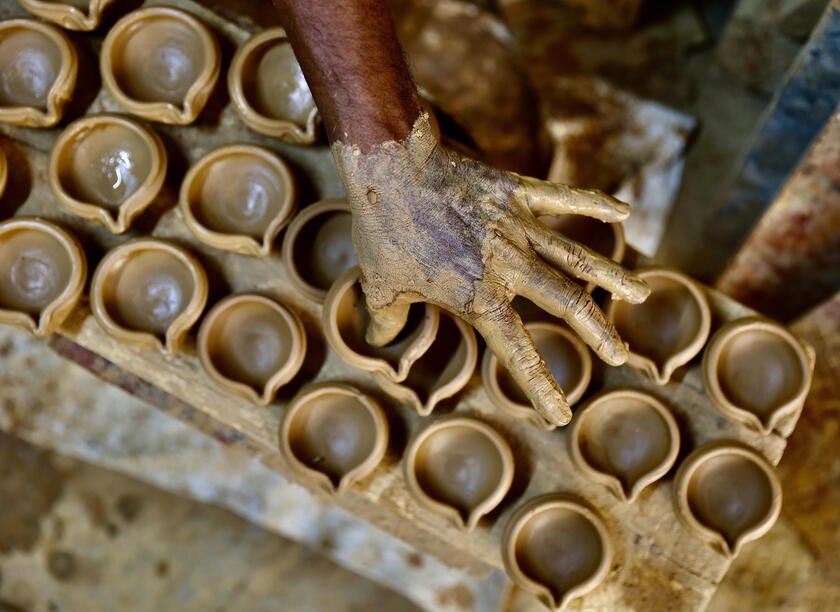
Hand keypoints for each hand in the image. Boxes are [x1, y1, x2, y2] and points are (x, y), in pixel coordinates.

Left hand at [332, 114, 648, 425]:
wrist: (388, 169)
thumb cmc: (382, 232)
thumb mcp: (379, 287)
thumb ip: (387, 320)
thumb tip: (381, 339)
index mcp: (479, 298)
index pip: (517, 351)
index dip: (540, 387)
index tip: (560, 415)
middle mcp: (509, 266)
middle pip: (569, 304)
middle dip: (598, 333)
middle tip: (620, 355)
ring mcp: (516, 227)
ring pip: (578, 257)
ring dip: (612, 278)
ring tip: (642, 293)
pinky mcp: (515, 192)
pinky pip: (564, 198)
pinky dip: (595, 204)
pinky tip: (624, 212)